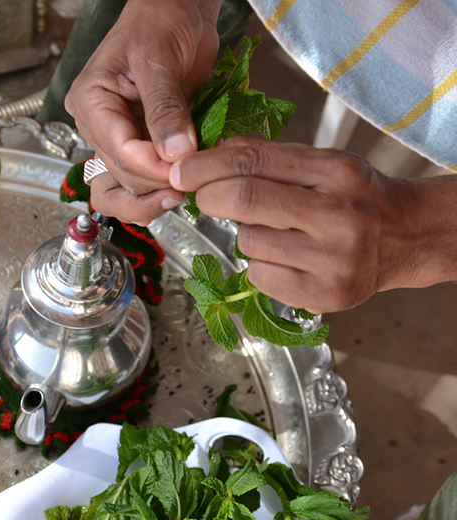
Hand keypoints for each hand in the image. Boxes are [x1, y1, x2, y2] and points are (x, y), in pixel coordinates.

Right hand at [65, 0, 220, 222]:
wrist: (178, 9)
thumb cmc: (161, 19)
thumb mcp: (160, 59)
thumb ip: (165, 108)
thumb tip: (175, 152)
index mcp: (91, 100)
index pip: (118, 149)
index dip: (151, 167)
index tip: (183, 169)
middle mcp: (98, 123)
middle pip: (122, 174)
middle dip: (157, 181)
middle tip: (193, 178)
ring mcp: (118, 135)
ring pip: (129, 184)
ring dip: (157, 192)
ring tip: (187, 186)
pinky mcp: (140, 140)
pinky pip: (143, 176)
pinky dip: (162, 184)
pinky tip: (182, 182)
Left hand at [169, 136, 456, 312]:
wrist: (407, 239)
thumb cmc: (354, 196)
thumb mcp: (321, 163)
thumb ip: (268, 157)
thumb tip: (210, 153)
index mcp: (337, 172)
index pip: (254, 162)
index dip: (207, 166)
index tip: (181, 170)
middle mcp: (340, 215)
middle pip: (245, 199)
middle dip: (210, 197)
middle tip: (204, 198)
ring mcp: (335, 259)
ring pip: (249, 243)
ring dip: (245, 234)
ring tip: (273, 232)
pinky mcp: (326, 296)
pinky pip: (260, 277)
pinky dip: (259, 265)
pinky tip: (285, 258)